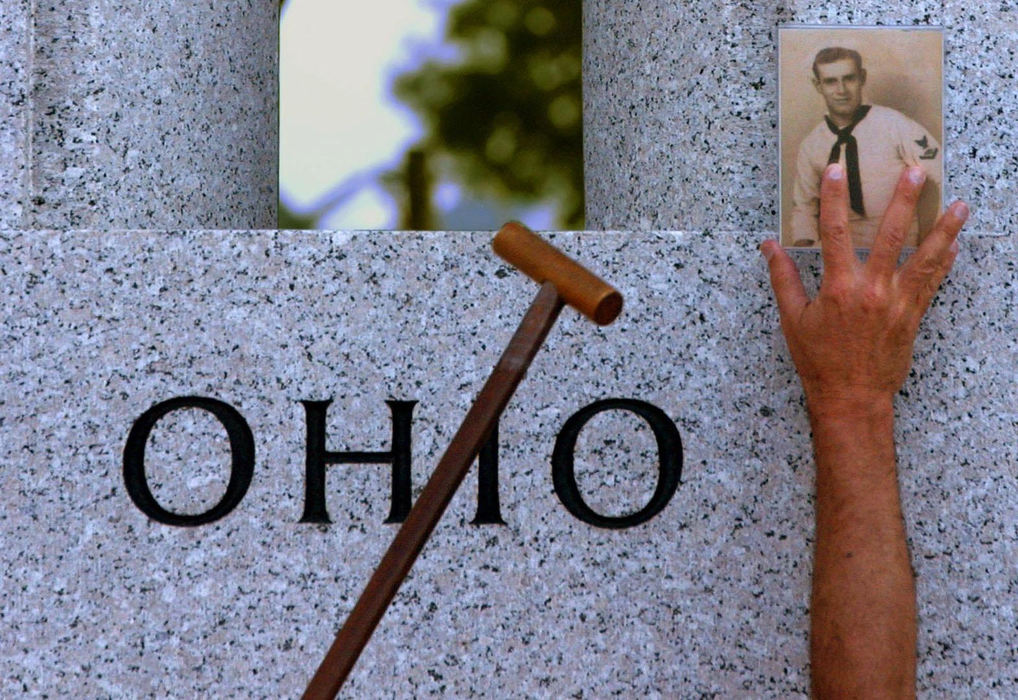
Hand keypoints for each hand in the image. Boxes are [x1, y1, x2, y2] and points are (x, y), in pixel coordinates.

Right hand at [763, 164, 968, 414]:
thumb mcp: (792, 319)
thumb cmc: (819, 360)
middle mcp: (872, 289)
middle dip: (904, 200)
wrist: (851, 396)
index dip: (833, 199)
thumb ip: (783, 279)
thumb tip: (769, 247)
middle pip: (892, 235)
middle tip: (917, 171)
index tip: (836, 170)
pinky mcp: (913, 315)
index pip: (835, 232)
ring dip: (944, 229)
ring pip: (925, 257)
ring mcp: (897, 302)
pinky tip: (955, 243)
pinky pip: (933, 283)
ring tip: (959, 205)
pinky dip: (944, 262)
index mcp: (839, 287)